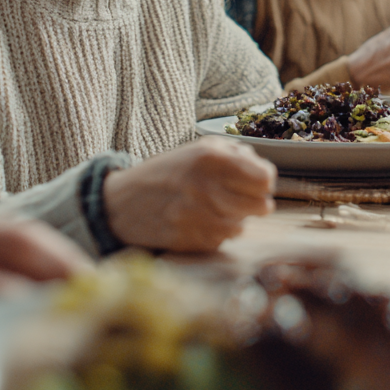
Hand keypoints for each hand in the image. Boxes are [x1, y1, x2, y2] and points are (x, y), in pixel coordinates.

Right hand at [103, 137, 275, 252]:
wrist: (123, 203)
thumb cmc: (166, 173)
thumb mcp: (198, 149)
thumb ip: (235, 153)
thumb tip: (264, 170)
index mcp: (210, 157)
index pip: (266, 178)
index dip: (263, 181)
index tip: (253, 181)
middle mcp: (207, 186)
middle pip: (262, 205)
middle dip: (254, 202)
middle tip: (238, 198)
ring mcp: (200, 216)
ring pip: (244, 225)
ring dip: (235, 219)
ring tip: (214, 208)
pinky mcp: (193, 240)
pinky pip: (224, 240)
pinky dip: (217, 232)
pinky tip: (200, 221)